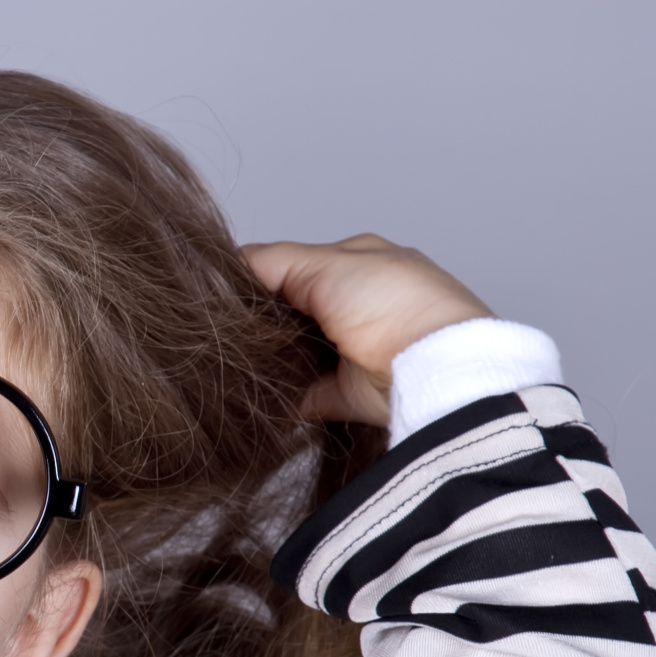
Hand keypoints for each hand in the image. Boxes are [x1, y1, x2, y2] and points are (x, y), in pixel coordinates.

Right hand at [242, 234, 494, 425]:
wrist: (430, 367)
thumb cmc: (391, 302)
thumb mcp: (325, 263)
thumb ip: (272, 261)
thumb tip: (229, 264)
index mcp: (357, 262)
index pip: (293, 265)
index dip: (257, 277)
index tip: (225, 292)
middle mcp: (356, 303)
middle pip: (291, 309)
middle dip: (262, 320)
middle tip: (230, 330)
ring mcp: (353, 348)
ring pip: (294, 350)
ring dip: (269, 356)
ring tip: (236, 357)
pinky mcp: (348, 392)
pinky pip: (301, 395)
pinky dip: (279, 395)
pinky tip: (254, 389)